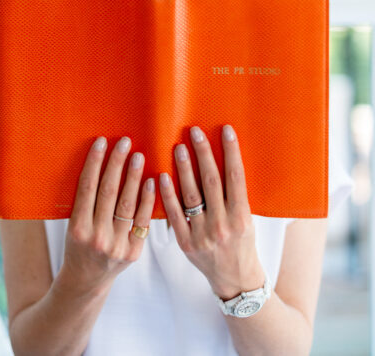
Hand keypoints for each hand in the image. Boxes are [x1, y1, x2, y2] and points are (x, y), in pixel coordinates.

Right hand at [59, 135, 155, 296]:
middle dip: (117, 164)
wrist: (86, 281)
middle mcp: (96, 237)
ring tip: (139, 156)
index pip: (87, 188)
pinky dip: (148, 200)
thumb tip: (101, 163)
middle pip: (109, 192)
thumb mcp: (73, 226)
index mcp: (77, 228)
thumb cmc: (78, 246)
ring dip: (134, 177)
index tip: (102, 142)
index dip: (95, 163)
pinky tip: (151, 181)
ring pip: (127, 204)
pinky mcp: (134, 252)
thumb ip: (85, 202)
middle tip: (125, 142)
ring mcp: (117, 246)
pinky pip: (143, 221)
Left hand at [159, 124, 264, 300]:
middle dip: (203, 154)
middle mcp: (223, 224)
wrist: (235, 278)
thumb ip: (235, 195)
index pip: (236, 177)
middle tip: (194, 132)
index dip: (231, 151)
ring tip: (178, 147)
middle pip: (211, 181)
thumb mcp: (247, 219)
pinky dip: (167, 194)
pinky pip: (174, 215)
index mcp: (242, 216)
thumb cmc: (243, 242)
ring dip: (184, 169)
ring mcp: (203, 234)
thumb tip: (223, 160)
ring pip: (191, 195)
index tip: (225, 130)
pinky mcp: (186, 243)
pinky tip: (162, 176)